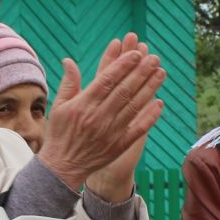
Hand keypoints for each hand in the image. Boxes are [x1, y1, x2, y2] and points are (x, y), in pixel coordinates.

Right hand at [37, 34, 164, 193]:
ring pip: (134, 106)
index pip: (107, 80)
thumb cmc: (60, 133)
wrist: (63, 166)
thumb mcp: (59, 106)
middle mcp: (99, 116)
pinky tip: (159, 103)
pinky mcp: (120, 145)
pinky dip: (150, 116)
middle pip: (124, 90)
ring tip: (160, 73)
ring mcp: (111, 131)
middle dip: (141, 72)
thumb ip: (69, 83)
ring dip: (149, 88)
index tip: (136, 53)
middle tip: (154, 58)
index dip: (123, 65)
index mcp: (84, 104)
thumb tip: (69, 60)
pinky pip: (139, 128)